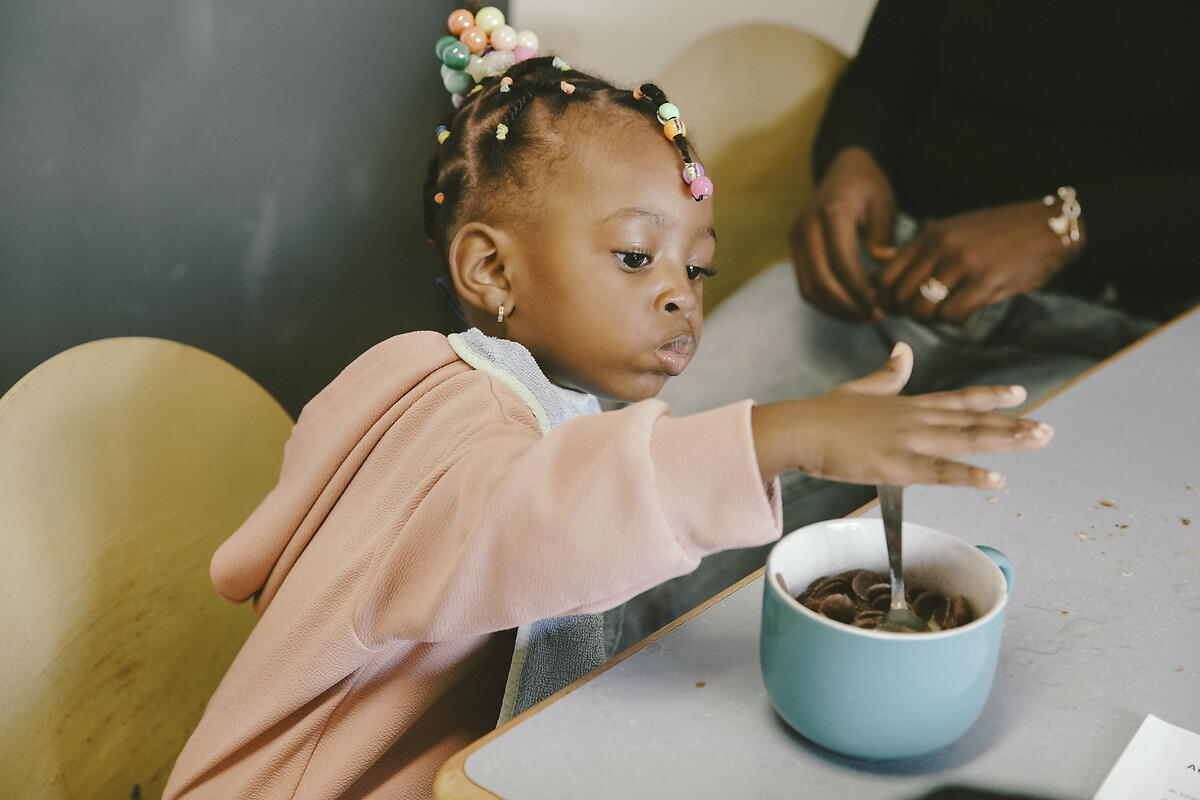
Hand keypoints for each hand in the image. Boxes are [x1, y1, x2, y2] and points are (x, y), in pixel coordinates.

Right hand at [751, 342, 1052, 488]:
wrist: (797, 428)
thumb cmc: (823, 413)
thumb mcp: (860, 388)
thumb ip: (888, 373)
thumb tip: (905, 349)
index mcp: (907, 404)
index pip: (958, 399)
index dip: (991, 397)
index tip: (1020, 393)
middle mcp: (915, 418)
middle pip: (973, 421)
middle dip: (1013, 425)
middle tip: (1048, 430)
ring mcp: (907, 440)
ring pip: (965, 440)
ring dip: (1005, 441)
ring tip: (1038, 442)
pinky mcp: (894, 465)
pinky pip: (939, 472)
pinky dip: (970, 475)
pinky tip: (996, 480)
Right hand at [789, 147, 896, 321]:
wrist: (842, 172)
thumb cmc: (868, 188)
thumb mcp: (883, 202)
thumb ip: (882, 232)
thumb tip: (882, 262)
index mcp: (832, 212)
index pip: (842, 261)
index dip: (861, 289)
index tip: (882, 305)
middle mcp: (807, 227)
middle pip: (821, 280)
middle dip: (849, 305)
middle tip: (875, 316)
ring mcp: (797, 240)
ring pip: (810, 289)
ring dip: (836, 309)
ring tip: (864, 316)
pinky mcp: (795, 251)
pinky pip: (806, 287)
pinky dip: (826, 303)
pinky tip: (849, 308)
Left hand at [877, 200, 1081, 324]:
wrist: (1051, 226)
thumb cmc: (999, 233)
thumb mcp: (954, 230)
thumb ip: (921, 251)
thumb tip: (884, 267)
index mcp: (929, 236)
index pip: (885, 276)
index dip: (885, 299)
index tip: (898, 308)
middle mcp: (940, 248)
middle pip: (899, 297)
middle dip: (907, 313)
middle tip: (925, 314)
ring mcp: (962, 264)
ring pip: (923, 310)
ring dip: (931, 320)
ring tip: (947, 313)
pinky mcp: (986, 281)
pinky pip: (953, 315)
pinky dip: (955, 321)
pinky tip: (967, 313)